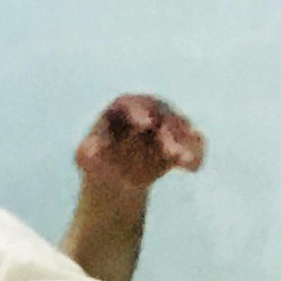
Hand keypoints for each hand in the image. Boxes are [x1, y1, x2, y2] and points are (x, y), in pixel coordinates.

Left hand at [73, 93, 204, 200]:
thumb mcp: (85, 158)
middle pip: (163, 115)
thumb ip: (86, 152)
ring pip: (182, 129)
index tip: (145, 124)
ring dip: (185, 145)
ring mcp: (167, 123)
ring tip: (185, 162)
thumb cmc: (97, 160)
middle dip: (168, 132)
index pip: (132, 104)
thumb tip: (90, 151)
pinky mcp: (181, 140)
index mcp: (123, 108)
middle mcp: (149, 110)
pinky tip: (192, 168)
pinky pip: (194, 143)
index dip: (140, 113)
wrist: (115, 176)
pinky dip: (195, 154)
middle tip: (171, 151)